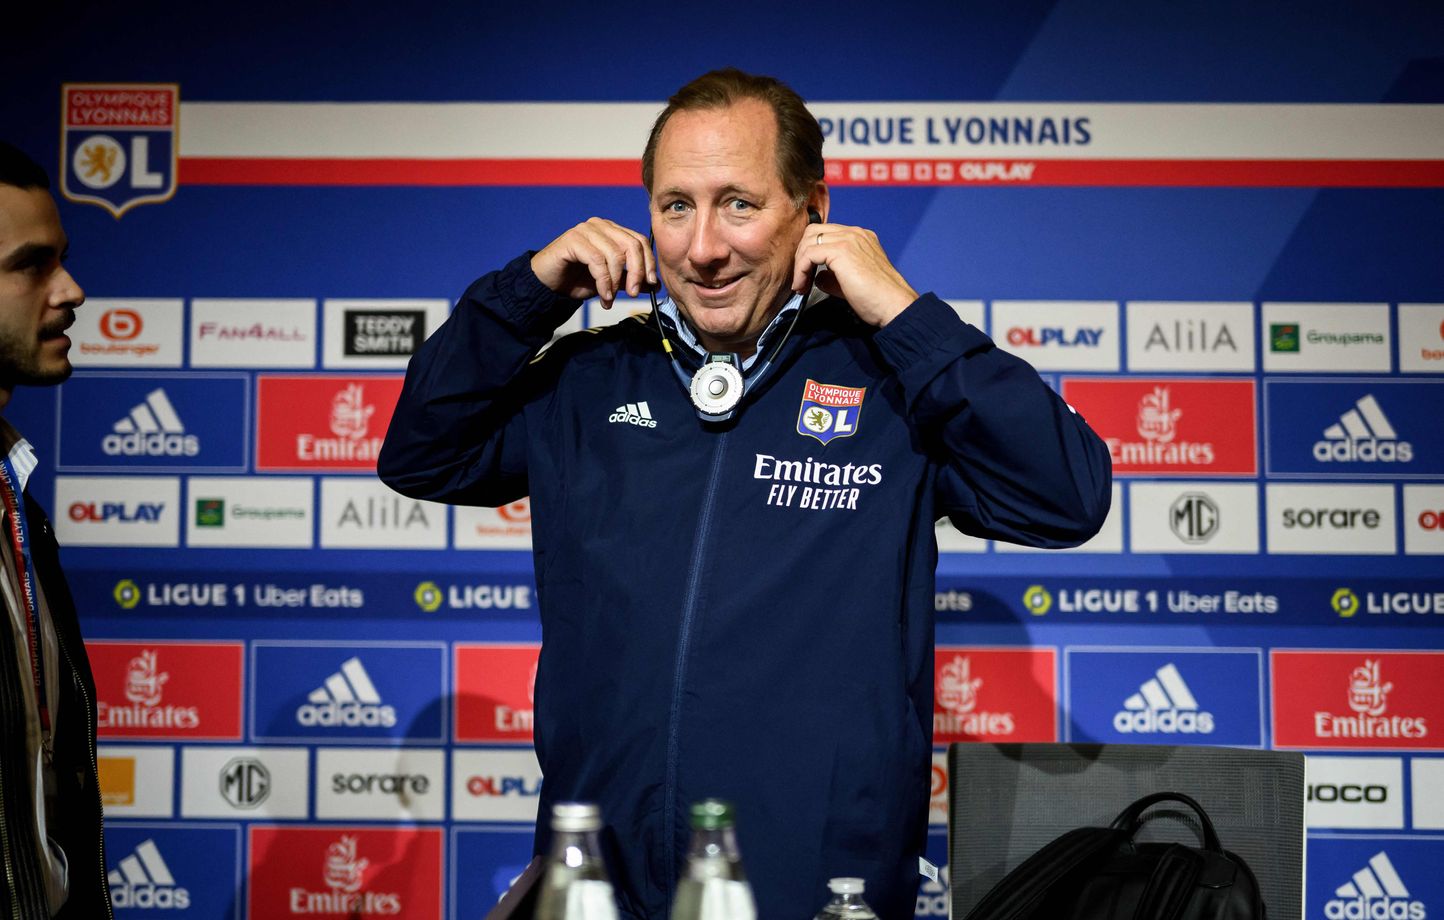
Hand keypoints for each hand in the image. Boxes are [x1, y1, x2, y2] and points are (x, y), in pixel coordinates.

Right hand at [530, 218, 657, 310]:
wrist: (548, 285)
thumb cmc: (577, 280)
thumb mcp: (610, 282)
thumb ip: (630, 280)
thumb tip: (654, 285)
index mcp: (612, 231)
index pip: (639, 241)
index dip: (648, 263)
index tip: (651, 285)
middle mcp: (600, 225)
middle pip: (631, 245)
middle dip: (636, 272)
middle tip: (632, 294)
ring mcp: (586, 230)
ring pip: (615, 254)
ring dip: (616, 282)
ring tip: (610, 299)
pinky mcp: (573, 239)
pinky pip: (597, 260)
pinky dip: (603, 281)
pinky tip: (603, 295)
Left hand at [790, 223, 918, 327]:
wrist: (893, 305)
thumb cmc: (878, 299)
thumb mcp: (851, 283)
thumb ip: (833, 276)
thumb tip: (817, 277)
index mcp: (860, 238)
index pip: (825, 234)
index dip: (810, 252)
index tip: (806, 276)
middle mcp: (855, 234)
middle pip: (813, 231)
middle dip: (801, 254)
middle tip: (800, 279)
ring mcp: (850, 239)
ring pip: (809, 240)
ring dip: (799, 263)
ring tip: (800, 285)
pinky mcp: (842, 250)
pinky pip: (810, 253)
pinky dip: (801, 269)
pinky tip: (803, 285)